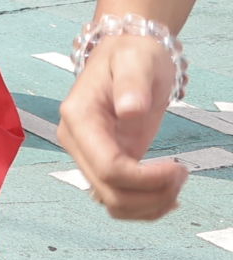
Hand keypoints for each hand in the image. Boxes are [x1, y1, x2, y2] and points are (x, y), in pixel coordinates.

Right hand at [58, 33, 188, 219]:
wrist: (126, 53)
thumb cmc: (132, 54)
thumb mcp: (136, 61)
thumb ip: (131, 84)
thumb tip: (129, 111)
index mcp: (78, 117)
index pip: (107, 168)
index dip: (145, 179)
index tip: (179, 167)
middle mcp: (76, 141)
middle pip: (109, 192)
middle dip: (152, 195)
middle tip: (183, 173)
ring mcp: (87, 154)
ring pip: (112, 203)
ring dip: (149, 205)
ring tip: (177, 184)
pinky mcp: (103, 163)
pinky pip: (118, 198)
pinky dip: (144, 206)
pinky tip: (167, 194)